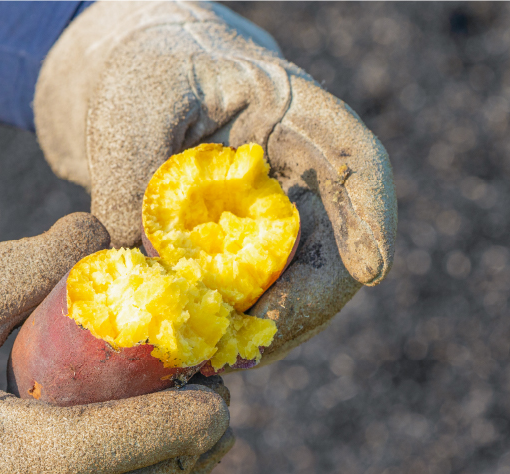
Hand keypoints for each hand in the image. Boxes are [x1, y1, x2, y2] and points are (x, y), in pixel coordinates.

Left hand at [35, 1, 396, 362]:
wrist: (142, 92)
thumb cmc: (146, 80)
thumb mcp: (136, 109)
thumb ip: (135, 178)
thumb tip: (139, 273)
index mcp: (293, 111)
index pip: (354, 156)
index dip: (372, 213)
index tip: (374, 268)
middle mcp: (303, 169)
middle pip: (338, 242)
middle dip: (305, 302)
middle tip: (258, 343)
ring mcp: (285, 212)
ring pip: (304, 283)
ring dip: (272, 328)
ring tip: (224, 357)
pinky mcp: (256, 248)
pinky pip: (266, 294)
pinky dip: (242, 326)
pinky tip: (208, 348)